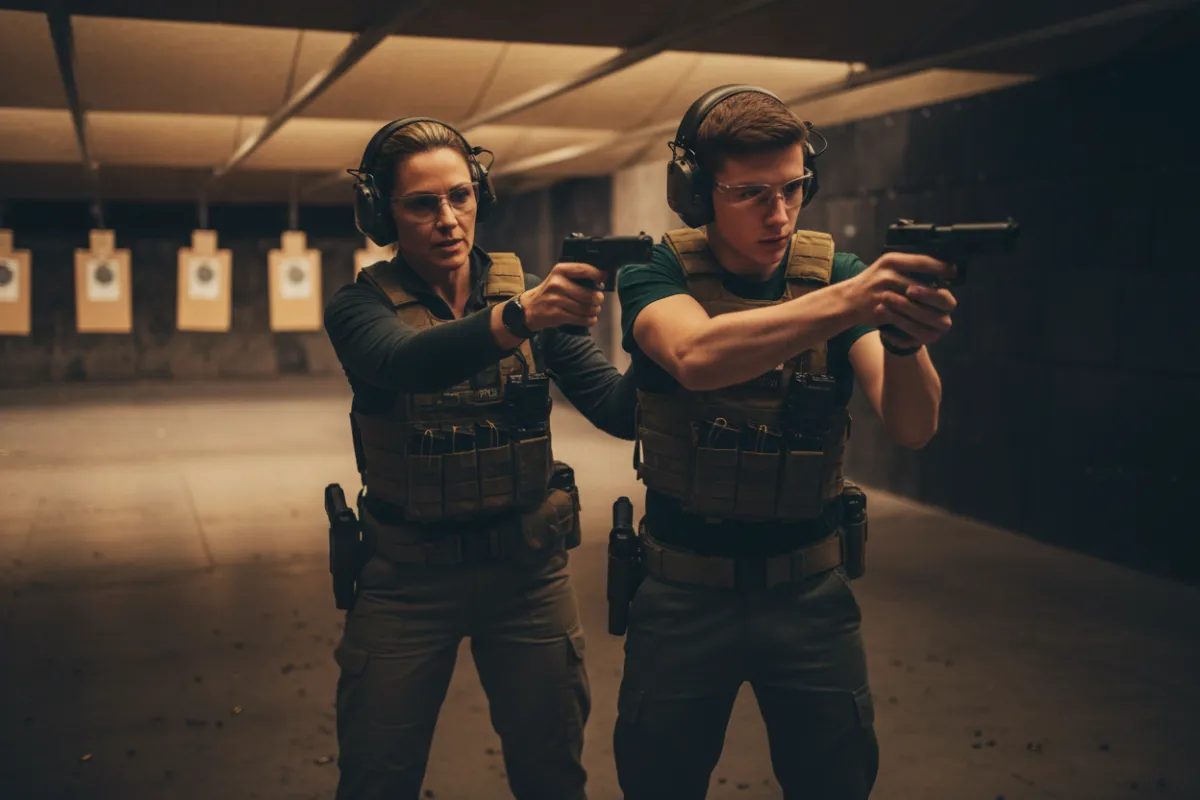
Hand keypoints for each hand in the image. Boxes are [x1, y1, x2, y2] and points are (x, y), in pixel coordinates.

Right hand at [521, 261, 606, 331]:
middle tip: (598, 300)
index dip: (598, 275)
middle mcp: (558, 284)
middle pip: (589, 294)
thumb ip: (576, 278)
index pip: (584, 269)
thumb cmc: (549, 293)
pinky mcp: (557, 314)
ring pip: (586, 308)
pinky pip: (580, 319)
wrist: (529, 308)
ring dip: (594, 311)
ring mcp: (557, 300)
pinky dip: (589, 320)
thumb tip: (600, 282)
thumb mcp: (558, 278)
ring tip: (593, 310)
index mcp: (560, 271)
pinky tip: (589, 318)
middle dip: (598, 299)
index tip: (604, 278)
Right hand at [843, 253, 957, 347]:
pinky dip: (919, 330)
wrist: (847, 301)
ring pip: (917, 309)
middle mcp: (887, 275)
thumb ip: (909, 268)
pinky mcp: (880, 311)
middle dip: (941, 299)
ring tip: (945, 323)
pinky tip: (930, 334)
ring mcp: (883, 293)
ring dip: (933, 319)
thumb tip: (941, 273)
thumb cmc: (872, 283)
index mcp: (892, 261)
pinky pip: (906, 323)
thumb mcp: (887, 267)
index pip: (923, 262)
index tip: (954, 273)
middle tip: (951, 304)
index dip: (942, 268)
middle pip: (924, 288)